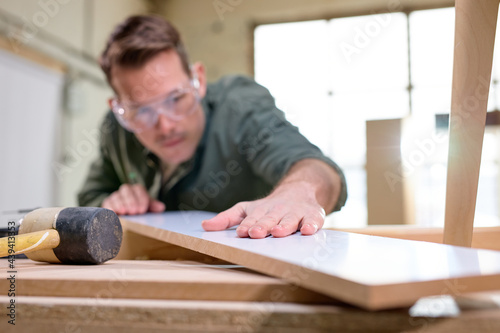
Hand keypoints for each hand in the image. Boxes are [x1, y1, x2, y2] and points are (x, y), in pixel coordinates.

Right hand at [101, 183, 164, 214]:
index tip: (143, 209)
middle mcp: (125, 191)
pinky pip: (107, 203)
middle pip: (126, 190)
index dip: (141, 198)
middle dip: (131, 200)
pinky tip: (114, 212)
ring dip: (120, 204)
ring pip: (116, 196)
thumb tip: (161, 207)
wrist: (126, 215)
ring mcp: (115, 196)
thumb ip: (153, 206)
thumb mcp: (147, 207)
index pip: (139, 189)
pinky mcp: (107, 203)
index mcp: (137, 190)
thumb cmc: (139, 210)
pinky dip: (110, 207)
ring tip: (125, 212)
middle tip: (135, 211)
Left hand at [201, 182, 325, 238]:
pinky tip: (307, 231)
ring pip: (290, 220)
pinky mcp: (313, 215)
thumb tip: (204, 226)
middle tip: (257, 233)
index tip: (242, 232)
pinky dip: (311, 225)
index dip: (248, 225)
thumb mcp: (246, 209)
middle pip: (270, 219)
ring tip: (278, 232)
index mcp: (261, 211)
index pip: (252, 219)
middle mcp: (277, 211)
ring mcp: (296, 213)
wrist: (299, 189)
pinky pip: (313, 220)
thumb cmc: (269, 207)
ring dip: (284, 226)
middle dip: (263, 226)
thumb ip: (227, 218)